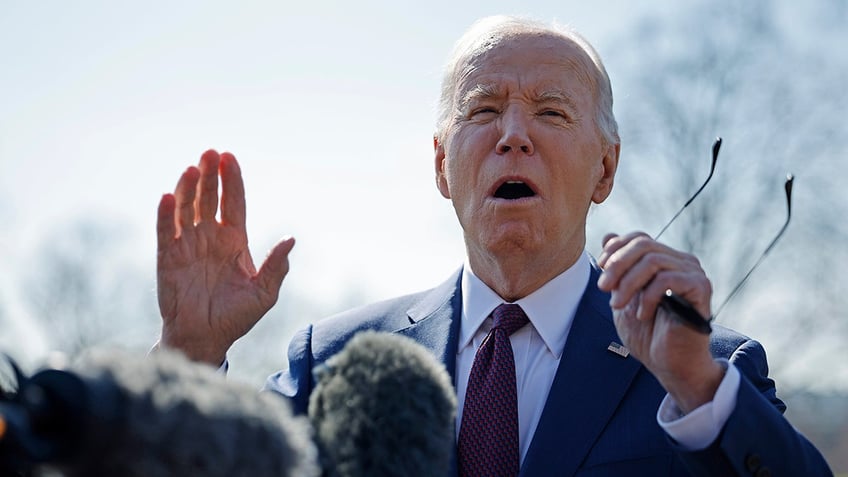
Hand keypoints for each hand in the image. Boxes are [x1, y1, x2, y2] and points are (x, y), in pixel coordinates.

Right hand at [156, 150, 294, 364]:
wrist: (206, 339)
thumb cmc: (237, 317)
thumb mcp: (264, 293)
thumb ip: (276, 266)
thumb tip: (291, 238)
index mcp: (234, 241)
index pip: (233, 203)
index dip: (232, 180)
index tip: (230, 157)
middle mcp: (210, 237)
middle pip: (208, 198)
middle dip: (209, 175)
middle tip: (210, 152)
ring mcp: (188, 246)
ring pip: (186, 208)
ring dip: (187, 188)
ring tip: (191, 168)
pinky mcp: (168, 258)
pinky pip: (166, 232)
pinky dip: (166, 214)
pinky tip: (168, 196)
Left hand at [597, 232, 722, 412]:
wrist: (669, 364)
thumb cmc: (648, 333)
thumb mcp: (623, 296)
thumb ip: (618, 268)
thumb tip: (608, 235)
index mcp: (665, 261)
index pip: (639, 238)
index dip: (616, 249)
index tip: (601, 269)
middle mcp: (682, 262)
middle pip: (644, 244)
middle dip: (617, 265)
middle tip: (603, 288)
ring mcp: (693, 273)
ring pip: (653, 260)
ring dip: (628, 283)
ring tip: (618, 305)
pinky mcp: (701, 288)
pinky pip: (668, 279)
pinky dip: (648, 296)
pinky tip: (642, 314)